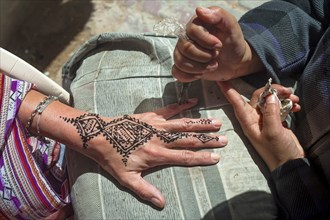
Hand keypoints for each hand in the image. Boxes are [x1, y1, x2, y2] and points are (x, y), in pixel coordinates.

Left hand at [66, 98, 226, 207]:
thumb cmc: (112, 158)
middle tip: (224, 139)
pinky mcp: (150, 116)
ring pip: (183, 124)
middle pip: (188, 139)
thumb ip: (145, 191)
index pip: (185, 158)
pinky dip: (181, 105)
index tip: (216, 157)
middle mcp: (160, 139)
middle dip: (207, 140)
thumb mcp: (126, 179)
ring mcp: (156, 125)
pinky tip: (193, 101)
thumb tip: (162, 204)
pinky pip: (169, 109)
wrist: (98, 136)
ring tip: (216, 122)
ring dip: (200, 123)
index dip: (202, 158)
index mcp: (156, 155)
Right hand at [172, 6, 263, 81]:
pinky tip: (200, 75)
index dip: (205, 40)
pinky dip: (188, 76)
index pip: (191, 31)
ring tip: (212, 66)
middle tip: (216, 56)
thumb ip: (219, 15)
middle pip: (185, 48)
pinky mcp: (184, 67)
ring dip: (199, 68)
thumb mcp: (231, 26)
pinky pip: (177, 72)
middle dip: (204, 56)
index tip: (219, 45)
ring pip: (180, 62)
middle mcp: (186, 38)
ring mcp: (183, 53)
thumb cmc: (232, 41)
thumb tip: (199, 10)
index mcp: (195, 25)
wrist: (235, 60)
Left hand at [217, 81, 304, 171]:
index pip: (237, 103)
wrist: (290, 164)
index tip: (221, 81)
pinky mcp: (276, 121)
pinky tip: (297, 107)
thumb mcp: (273, 132)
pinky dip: (288, 104)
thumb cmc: (277, 151)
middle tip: (287, 91)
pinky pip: (279, 107)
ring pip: (270, 100)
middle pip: (258, 97)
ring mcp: (265, 119)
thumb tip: (270, 95)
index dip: (229, 92)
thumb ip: (271, 113)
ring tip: (295, 98)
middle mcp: (254, 118)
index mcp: (249, 121)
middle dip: (272, 91)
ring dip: (282, 97)